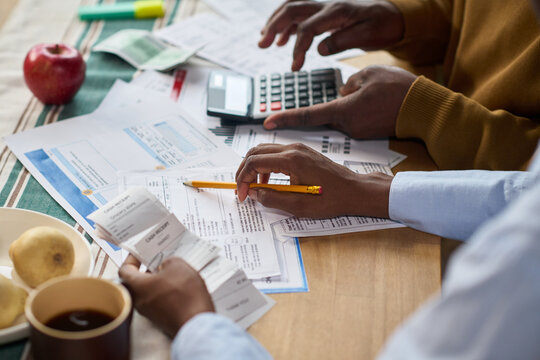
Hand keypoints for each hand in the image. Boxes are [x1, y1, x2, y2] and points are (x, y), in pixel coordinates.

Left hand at [119, 255, 213, 337]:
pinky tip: (181, 286)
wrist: (196, 322)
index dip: (132, 258)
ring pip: (150, 291)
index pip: (125, 270)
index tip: (140, 253)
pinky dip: (167, 292)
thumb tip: (166, 266)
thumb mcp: (178, 266)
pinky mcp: (162, 318)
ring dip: (160, 281)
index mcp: (138, 286)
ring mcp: (151, 312)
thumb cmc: (185, 295)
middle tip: (160, 259)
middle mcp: (140, 301)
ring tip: (174, 272)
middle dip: (149, 269)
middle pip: (137, 281)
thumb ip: (168, 261)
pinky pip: (160, 300)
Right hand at [235, 143, 391, 217]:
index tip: (242, 195)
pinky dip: (266, 166)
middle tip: (241, 189)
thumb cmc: (332, 198)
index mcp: (291, 160)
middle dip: (244, 171)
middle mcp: (293, 149)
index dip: (243, 179)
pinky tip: (269, 182)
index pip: (254, 162)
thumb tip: (254, 194)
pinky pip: (276, 154)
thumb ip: (272, 199)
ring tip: (255, 189)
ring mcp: (298, 148)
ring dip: (254, 168)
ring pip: (264, 151)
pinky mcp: (301, 152)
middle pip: (255, 152)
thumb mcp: (299, 206)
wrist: (354, 190)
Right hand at [259, 0, 403, 70]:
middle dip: (274, 26)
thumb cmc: (383, 25)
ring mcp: (324, 6)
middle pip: (292, 9)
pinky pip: (300, 14)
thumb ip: (343, 41)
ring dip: (275, 23)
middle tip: (262, 44)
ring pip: (292, 9)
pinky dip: (287, 25)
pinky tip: (282, 40)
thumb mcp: (368, 36)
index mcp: (337, 11)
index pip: (308, 28)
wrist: (394, 14)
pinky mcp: (325, 12)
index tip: (295, 67)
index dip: (298, 48)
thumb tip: (319, 50)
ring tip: (264, 41)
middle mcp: (327, 4)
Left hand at [264, 65, 416, 138]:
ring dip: (347, 106)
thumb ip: (349, 84)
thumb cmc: (400, 90)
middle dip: (325, 109)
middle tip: (347, 98)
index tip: (267, 122)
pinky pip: (354, 120)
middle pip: (327, 114)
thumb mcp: (369, 74)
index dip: (285, 118)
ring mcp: (357, 132)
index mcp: (343, 110)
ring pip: (341, 116)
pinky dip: (358, 112)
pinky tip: (375, 105)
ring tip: (373, 97)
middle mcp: (347, 126)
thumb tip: (342, 93)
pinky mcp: (367, 134)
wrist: (425, 111)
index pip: (307, 115)